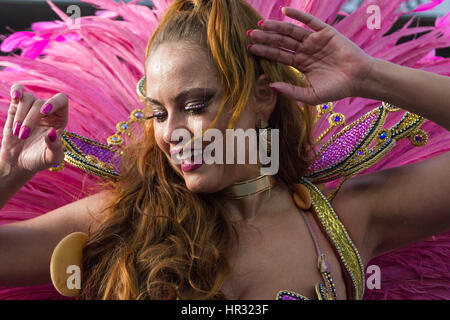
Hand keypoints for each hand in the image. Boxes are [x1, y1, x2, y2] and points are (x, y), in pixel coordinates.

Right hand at [0, 84, 67, 175]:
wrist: (19, 162)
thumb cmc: (39, 160)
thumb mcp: (51, 158)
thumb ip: (55, 147)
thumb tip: (52, 133)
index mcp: (60, 120)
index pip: (62, 101)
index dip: (54, 102)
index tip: (44, 111)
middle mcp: (47, 111)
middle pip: (41, 103)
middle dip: (30, 119)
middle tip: (23, 136)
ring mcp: (32, 108)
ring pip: (27, 99)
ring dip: (20, 116)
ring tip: (17, 133)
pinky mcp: (16, 108)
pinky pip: (18, 91)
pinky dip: (16, 90)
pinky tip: (15, 95)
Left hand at [247, 7, 374, 104]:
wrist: (359, 79)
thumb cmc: (336, 90)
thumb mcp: (310, 95)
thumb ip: (291, 91)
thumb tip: (271, 86)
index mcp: (300, 65)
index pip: (278, 56)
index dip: (264, 52)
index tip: (250, 48)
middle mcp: (305, 51)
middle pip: (281, 42)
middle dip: (266, 38)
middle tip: (250, 34)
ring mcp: (314, 41)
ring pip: (291, 32)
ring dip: (276, 27)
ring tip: (261, 24)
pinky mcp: (326, 32)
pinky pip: (309, 21)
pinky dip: (297, 16)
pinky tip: (284, 11)